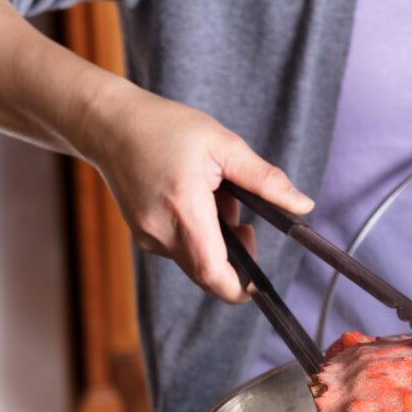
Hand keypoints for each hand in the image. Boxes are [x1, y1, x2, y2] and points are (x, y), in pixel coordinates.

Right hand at [81, 81, 313, 302]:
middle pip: (210, 271)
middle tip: (239, 215)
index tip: (259, 281)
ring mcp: (148, 237)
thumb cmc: (163, 127)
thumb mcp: (224, 144)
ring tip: (213, 195)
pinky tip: (193, 199)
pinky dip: (197, 233)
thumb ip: (265, 179)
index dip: (241, 288)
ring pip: (197, 259)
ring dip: (216, 240)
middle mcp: (161, 231)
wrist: (108, 123)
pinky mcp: (143, 236)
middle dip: (235, 254)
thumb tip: (304, 206)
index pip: (213, 273)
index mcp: (184, 209)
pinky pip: (181, 249)